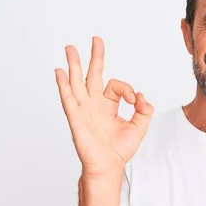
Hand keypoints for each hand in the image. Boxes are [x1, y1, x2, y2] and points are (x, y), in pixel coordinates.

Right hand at [55, 36, 153, 175]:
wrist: (108, 166)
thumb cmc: (120, 149)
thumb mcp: (140, 127)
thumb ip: (145, 111)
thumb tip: (142, 97)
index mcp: (108, 105)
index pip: (115, 86)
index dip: (128, 90)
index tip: (136, 101)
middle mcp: (94, 104)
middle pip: (92, 75)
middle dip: (95, 57)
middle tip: (96, 39)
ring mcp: (84, 109)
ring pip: (77, 82)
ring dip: (74, 64)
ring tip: (70, 48)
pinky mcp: (76, 118)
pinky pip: (68, 99)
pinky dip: (63, 85)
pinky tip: (60, 72)